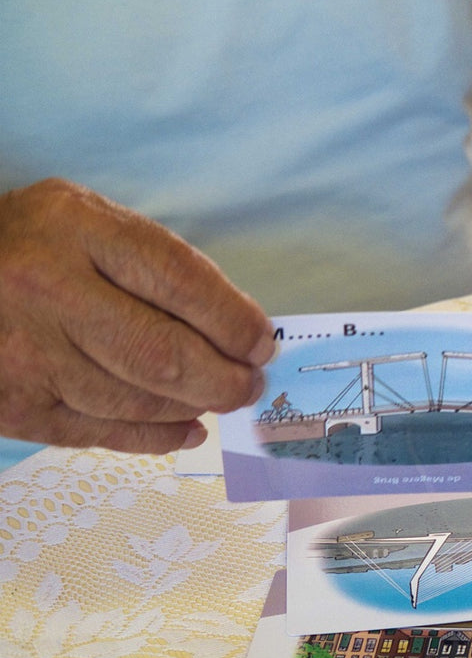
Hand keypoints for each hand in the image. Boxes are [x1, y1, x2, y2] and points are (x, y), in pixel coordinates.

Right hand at [0, 179, 275, 453]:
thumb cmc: (26, 247)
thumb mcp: (84, 222)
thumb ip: (153, 263)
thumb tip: (236, 327)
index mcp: (74, 228)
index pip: (179, 280)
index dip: (234, 321)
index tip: (262, 343)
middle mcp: (45, 288)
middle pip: (163, 353)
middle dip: (224, 378)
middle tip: (250, 384)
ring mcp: (24, 352)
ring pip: (136, 399)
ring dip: (193, 406)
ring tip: (218, 399)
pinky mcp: (12, 403)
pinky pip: (99, 432)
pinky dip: (153, 436)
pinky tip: (184, 428)